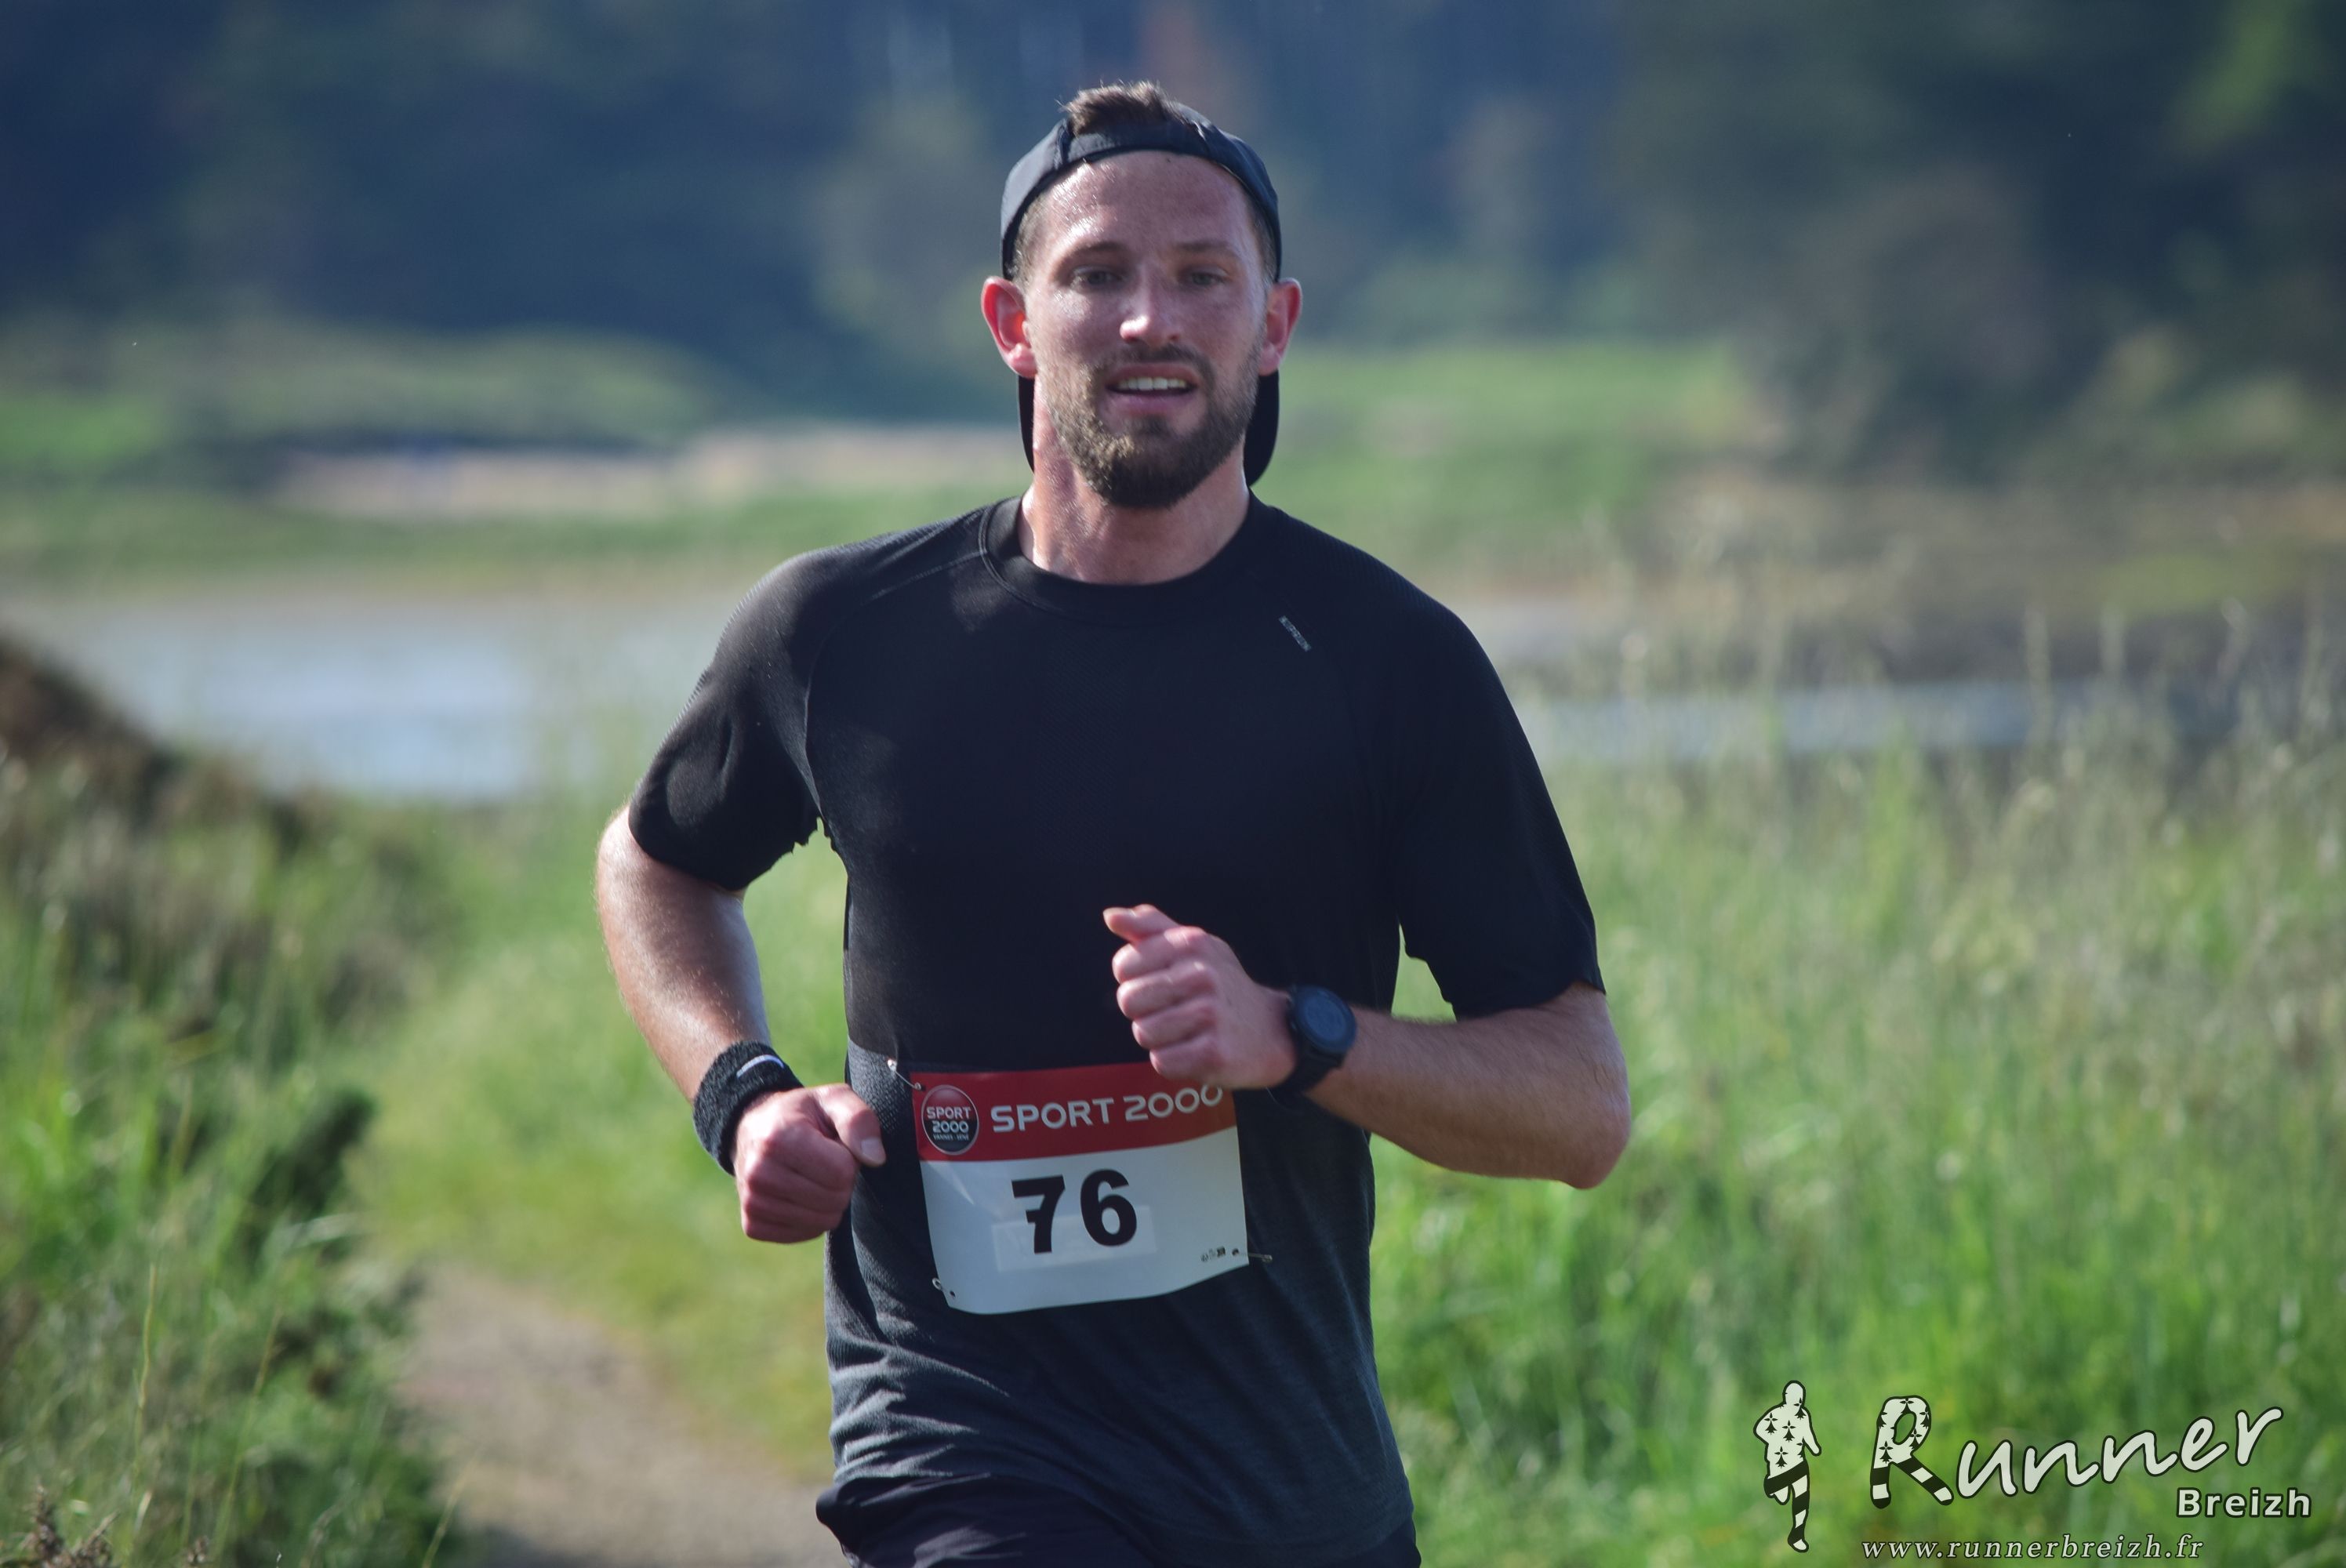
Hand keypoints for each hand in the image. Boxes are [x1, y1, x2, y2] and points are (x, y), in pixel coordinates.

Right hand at [732, 1083, 885, 1243]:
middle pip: (834, 1199)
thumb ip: (859, 1120)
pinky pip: (806, 1233)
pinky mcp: (753, 1224)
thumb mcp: (833, 1100)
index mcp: (779, 1139)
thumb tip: (876, 1158)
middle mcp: (759, 1173)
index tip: (833, 1145)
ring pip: (822, 1221)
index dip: (848, 1159)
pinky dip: (812, 1217)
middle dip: (840, 1181)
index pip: (841, 1172)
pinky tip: (799, 1193)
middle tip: (823, 1161)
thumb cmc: (802, 1115)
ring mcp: (752, 1202)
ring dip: (827, 1200)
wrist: (754, 1130)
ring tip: (811, 1174)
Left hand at [1104, 904, 1293, 1088]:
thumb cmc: (1221, 985)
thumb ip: (1150, 927)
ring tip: (1188, 1031)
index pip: (1124, 966)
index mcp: (1191, 943)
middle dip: (1145, 1011)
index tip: (1163, 983)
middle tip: (1176, 1010)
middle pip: (1129, 1001)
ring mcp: (1209, 1014)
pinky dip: (1174, 1062)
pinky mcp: (1213, 1053)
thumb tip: (1111, 916)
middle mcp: (1202, 975)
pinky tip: (1195, 1050)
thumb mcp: (1194, 945)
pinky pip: (1162, 1062)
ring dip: (1160, 1039)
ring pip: (1143, 1033)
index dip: (1136, 980)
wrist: (1272, 1030)